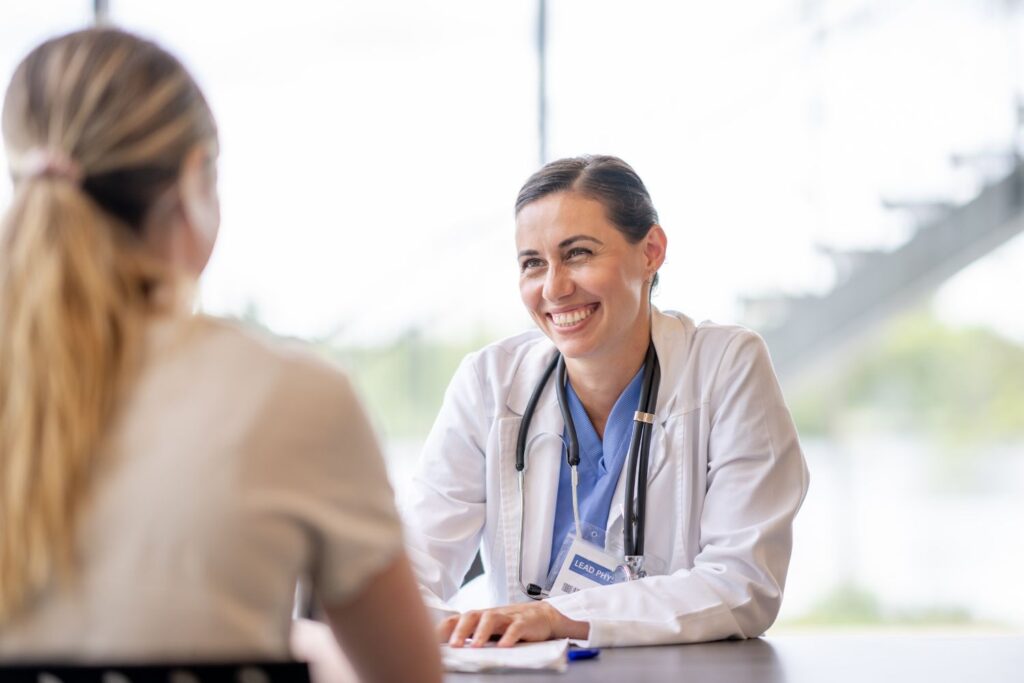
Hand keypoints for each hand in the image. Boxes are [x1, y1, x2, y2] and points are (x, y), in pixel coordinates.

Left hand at [439, 601, 588, 647]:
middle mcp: (490, 614)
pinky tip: (503, 647)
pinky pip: (515, 627)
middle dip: (460, 630)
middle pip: (471, 615)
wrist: (542, 616)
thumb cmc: (510, 624)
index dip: (443, 629)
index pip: (456, 619)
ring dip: (481, 632)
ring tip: (475, 647)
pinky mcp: (523, 622)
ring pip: (491, 618)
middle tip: (453, 646)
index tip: (433, 642)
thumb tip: (445, 652)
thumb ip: (470, 636)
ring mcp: (507, 617)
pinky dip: (509, 637)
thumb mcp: (488, 630)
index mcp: (478, 617)